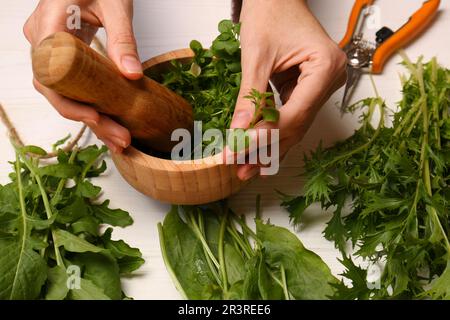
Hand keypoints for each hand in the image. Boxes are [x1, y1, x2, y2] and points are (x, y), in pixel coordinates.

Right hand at [24, 0, 140, 152]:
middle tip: (119, 138)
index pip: (49, 72)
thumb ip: (122, 38)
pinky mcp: (64, 56)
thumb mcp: (115, 6)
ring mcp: (51, 50)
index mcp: (49, 22)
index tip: (95, 115)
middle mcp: (43, 39)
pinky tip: (110, 122)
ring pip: (63, 92)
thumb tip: (132, 73)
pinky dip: (90, 104)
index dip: (68, 100)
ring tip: (118, 138)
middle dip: (87, 118)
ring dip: (91, 117)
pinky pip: (71, 84)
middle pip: (57, 90)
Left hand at [229, 0, 346, 179]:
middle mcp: (331, 79)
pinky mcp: (308, 90)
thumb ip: (250, 97)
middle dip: (266, 148)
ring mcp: (322, 86)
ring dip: (269, 146)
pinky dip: (272, 132)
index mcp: (326, 66)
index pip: (295, 113)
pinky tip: (256, 151)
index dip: (266, 136)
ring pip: (294, 126)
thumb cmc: (271, 12)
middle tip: (242, 168)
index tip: (239, 150)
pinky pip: (291, 117)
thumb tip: (239, 133)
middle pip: (297, 125)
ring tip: (246, 167)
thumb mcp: (256, 56)